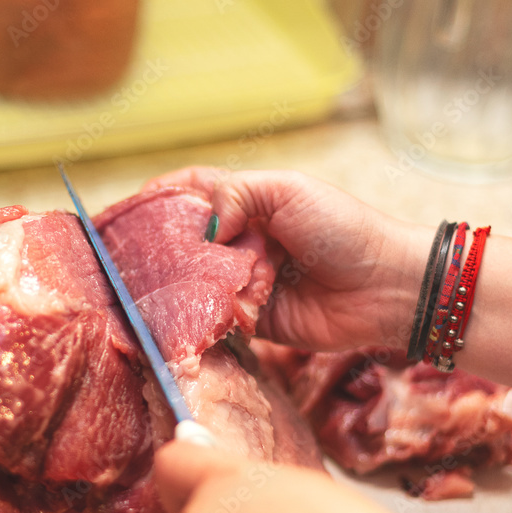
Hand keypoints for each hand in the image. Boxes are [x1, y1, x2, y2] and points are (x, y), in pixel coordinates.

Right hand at [144, 167, 429, 351]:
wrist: (386, 287)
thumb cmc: (344, 229)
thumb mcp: (288, 192)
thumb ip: (236, 195)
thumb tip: (203, 226)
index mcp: (248, 203)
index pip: (190, 194)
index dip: (157, 200)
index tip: (125, 212)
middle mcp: (242, 241)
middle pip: (186, 243)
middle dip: (166, 250)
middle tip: (139, 259)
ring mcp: (246, 281)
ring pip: (199, 283)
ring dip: (190, 286)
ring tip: (174, 287)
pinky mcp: (255, 320)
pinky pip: (220, 318)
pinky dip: (212, 316)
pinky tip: (204, 312)